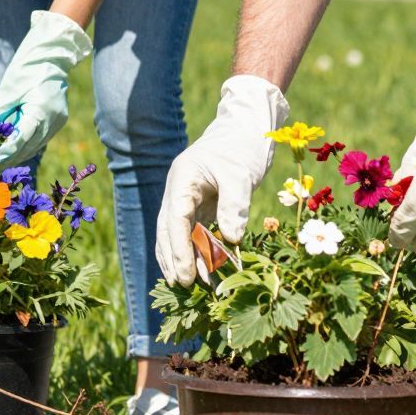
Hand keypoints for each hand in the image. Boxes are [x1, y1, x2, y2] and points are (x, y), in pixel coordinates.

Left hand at [0, 9, 92, 163]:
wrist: (50, 55)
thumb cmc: (27, 69)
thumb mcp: (8, 92)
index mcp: (41, 111)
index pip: (21, 140)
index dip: (4, 152)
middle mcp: (53, 120)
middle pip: (29, 147)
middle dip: (9, 157)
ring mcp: (58, 121)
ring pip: (35, 145)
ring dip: (17, 152)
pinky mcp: (58, 120)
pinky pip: (41, 138)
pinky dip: (26, 143)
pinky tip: (12, 146)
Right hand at [154, 74, 288, 284]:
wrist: (247, 127)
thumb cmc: (243, 146)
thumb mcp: (241, 174)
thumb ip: (234, 205)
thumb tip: (230, 239)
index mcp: (183, 178)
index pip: (174, 219)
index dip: (178, 249)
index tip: (185, 274)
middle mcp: (178, 189)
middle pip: (169, 229)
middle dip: (175, 258)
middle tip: (185, 286)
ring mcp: (186, 197)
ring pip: (176, 233)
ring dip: (182, 258)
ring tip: (190, 286)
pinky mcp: (198, 204)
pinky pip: (191, 231)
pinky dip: (194, 250)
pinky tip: (199, 270)